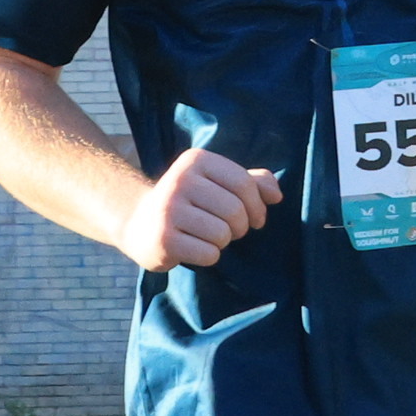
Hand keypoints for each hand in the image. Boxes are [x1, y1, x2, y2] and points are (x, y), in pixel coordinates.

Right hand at [118, 144, 281, 271]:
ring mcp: (169, 210)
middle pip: (235, 211)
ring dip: (222, 242)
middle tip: (227, 231)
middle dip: (239, 228)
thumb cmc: (188, 202)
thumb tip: (277, 194)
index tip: (254, 219)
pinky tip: (193, 248)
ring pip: (223, 234)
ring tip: (206, 237)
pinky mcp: (164, 239)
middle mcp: (180, 180)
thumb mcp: (216, 183)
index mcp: (196, 160)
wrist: (139, 222)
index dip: (258, 207)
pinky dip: (209, 256)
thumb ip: (250, 182)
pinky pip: (209, 254)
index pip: (245, 184)